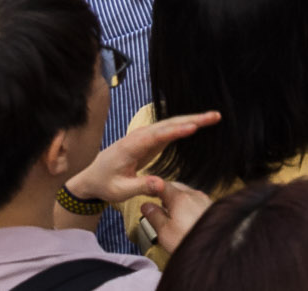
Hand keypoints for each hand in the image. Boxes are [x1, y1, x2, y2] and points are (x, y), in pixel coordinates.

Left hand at [63, 109, 222, 207]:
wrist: (93, 177)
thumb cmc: (105, 184)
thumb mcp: (120, 191)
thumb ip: (140, 186)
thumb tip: (161, 185)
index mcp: (130, 147)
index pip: (156, 136)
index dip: (175, 131)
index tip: (193, 127)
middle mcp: (139, 136)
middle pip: (168, 124)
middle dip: (192, 119)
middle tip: (214, 116)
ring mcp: (145, 136)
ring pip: (171, 124)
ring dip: (192, 119)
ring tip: (214, 117)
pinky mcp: (150, 139)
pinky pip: (170, 129)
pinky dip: (185, 125)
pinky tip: (199, 123)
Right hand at [137, 182, 213, 254]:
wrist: (213, 249)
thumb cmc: (190, 241)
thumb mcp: (164, 232)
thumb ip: (154, 216)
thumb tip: (146, 206)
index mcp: (181, 198)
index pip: (163, 185)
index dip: (153, 187)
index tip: (146, 191)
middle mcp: (195, 195)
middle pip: (176, 187)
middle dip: (165, 192)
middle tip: (155, 201)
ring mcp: (205, 200)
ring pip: (187, 193)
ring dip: (177, 198)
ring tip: (168, 210)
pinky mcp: (212, 209)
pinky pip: (196, 200)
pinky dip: (187, 204)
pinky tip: (184, 215)